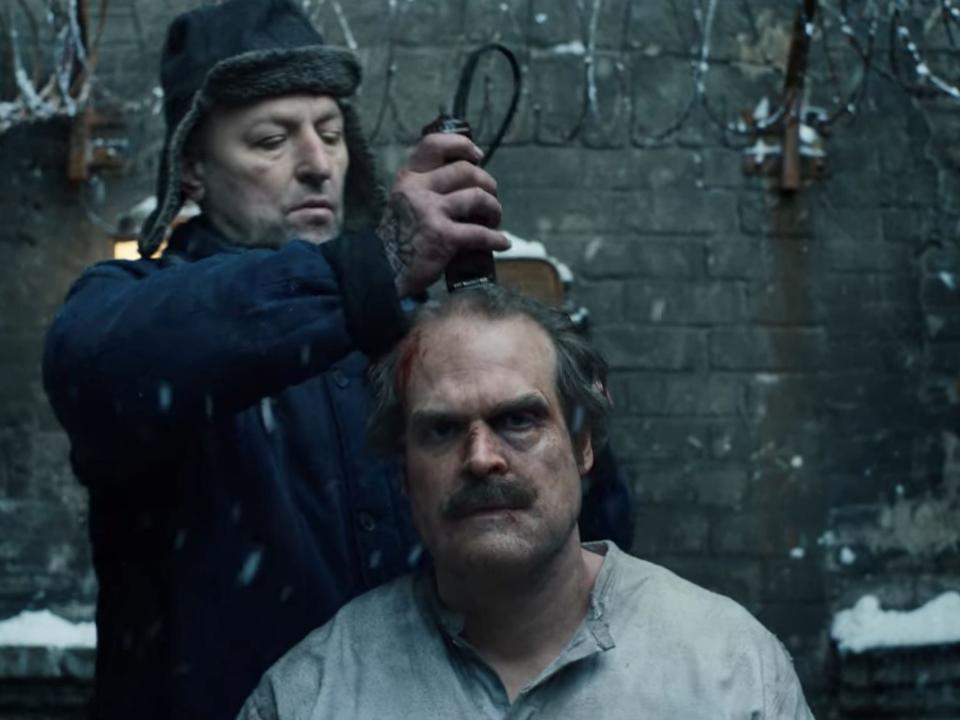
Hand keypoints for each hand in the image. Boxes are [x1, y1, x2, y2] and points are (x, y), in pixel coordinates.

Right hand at [377, 133, 508, 296]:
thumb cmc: (399, 236)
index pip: (434, 145)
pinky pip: (480, 233)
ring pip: (477, 197)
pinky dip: (496, 239)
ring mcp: (430, 212)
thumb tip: (468, 180)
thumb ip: (427, 187)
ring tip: (494, 219)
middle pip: (466, 170)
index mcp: (409, 178)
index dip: (461, 145)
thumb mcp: (404, 201)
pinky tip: (502, 243)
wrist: (382, 270)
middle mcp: (418, 189)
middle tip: (490, 198)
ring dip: (494, 208)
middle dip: (487, 183)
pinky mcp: (442, 236)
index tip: (477, 156)